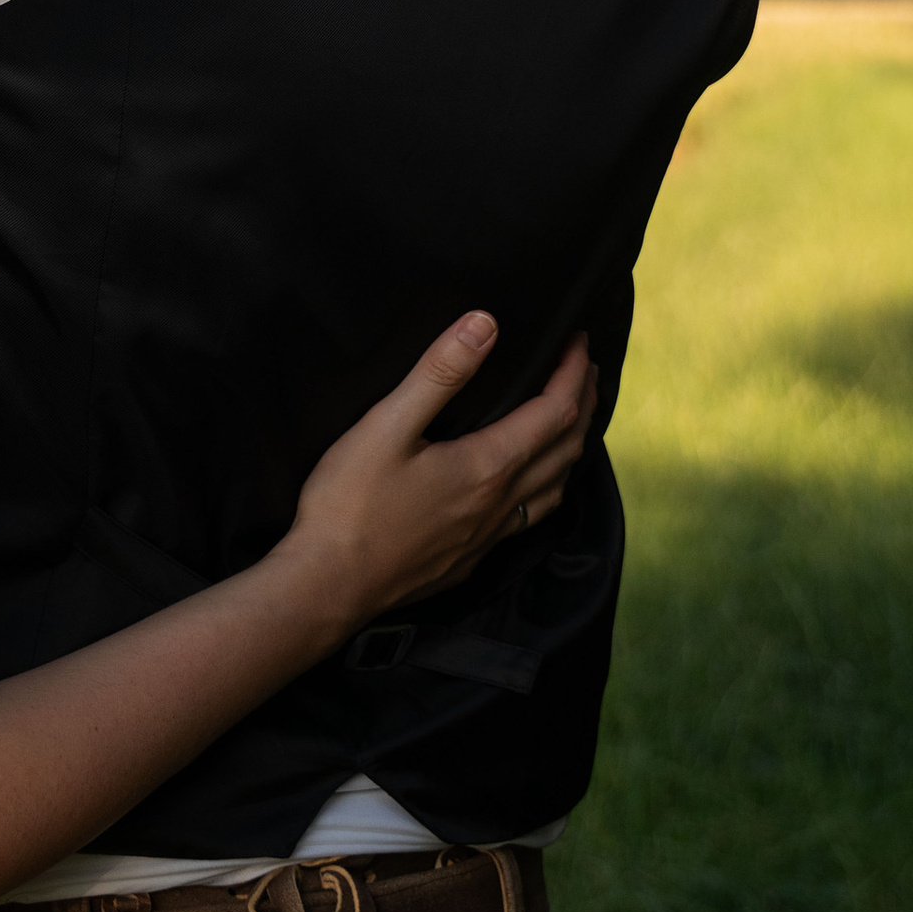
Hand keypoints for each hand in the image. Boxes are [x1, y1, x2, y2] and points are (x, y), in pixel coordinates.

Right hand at [275, 319, 596, 640]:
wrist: (327, 586)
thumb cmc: (349, 505)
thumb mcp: (386, 426)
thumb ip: (438, 374)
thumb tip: (485, 325)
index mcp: (486, 466)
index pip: (555, 412)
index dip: (573, 372)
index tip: (578, 340)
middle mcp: (499, 504)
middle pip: (566, 449)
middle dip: (583, 404)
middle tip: (585, 371)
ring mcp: (486, 538)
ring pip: (554, 490)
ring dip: (571, 450)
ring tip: (570, 423)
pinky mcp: (467, 560)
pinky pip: (527, 520)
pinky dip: (545, 490)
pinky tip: (527, 489)